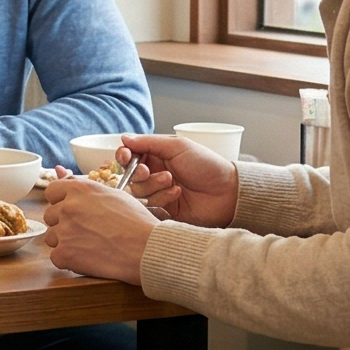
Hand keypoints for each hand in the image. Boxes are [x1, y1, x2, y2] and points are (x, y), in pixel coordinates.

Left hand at [41, 176, 161, 283]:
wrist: (147, 249)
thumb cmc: (136, 221)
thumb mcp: (113, 194)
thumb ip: (84, 187)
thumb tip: (59, 172)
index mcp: (79, 189)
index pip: (52, 192)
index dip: (61, 202)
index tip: (72, 211)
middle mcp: (68, 206)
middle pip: (50, 216)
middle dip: (63, 223)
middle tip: (87, 231)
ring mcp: (64, 231)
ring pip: (52, 237)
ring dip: (65, 242)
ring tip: (90, 245)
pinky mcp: (65, 254)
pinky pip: (56, 257)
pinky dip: (69, 260)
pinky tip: (88, 258)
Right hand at [119, 133, 239, 228]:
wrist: (226, 192)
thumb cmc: (206, 164)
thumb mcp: (178, 147)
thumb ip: (149, 142)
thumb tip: (124, 138)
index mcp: (157, 157)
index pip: (130, 156)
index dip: (123, 157)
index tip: (125, 157)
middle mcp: (155, 174)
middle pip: (130, 176)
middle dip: (138, 173)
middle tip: (149, 171)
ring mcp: (158, 193)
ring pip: (138, 192)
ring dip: (153, 185)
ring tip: (172, 182)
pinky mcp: (163, 210)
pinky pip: (149, 207)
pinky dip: (161, 198)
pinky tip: (177, 194)